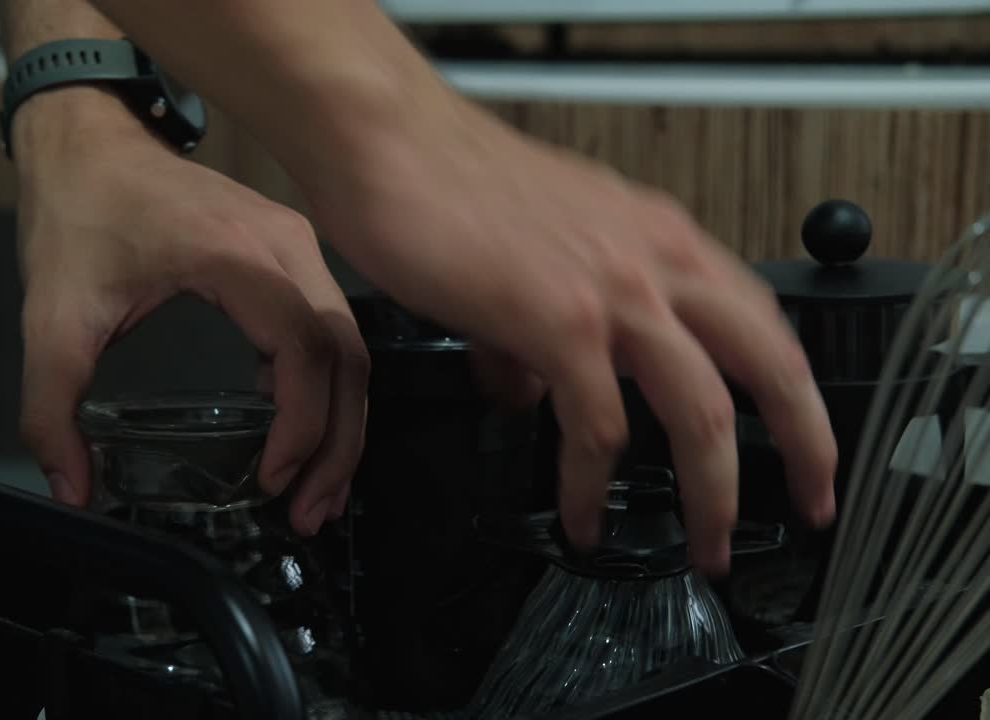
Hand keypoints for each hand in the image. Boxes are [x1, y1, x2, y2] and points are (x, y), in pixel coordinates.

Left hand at [10, 86, 367, 535]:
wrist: (89, 141)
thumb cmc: (76, 217)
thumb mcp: (50, 317)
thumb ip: (50, 407)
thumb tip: (70, 490)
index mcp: (236, 256)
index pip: (302, 348)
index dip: (301, 424)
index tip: (271, 481)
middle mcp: (286, 245)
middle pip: (345, 354)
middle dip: (337, 443)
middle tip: (310, 513)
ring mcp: (297, 244)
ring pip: (349, 345)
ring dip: (342, 423)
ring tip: (315, 493)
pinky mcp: (293, 251)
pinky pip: (330, 328)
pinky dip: (329, 388)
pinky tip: (298, 436)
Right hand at [301, 97, 837, 574]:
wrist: (392, 147)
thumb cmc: (451, 180)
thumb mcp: (535, 246)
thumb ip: (551, 324)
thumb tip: (533, 391)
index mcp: (660, 237)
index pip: (760, 319)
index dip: (793, 387)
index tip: (803, 437)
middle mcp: (657, 261)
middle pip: (770, 365)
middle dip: (805, 446)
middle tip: (813, 502)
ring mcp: (616, 294)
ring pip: (703, 414)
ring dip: (714, 494)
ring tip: (708, 546)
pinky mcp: (560, 324)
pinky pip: (596, 430)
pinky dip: (591, 487)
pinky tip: (582, 519)